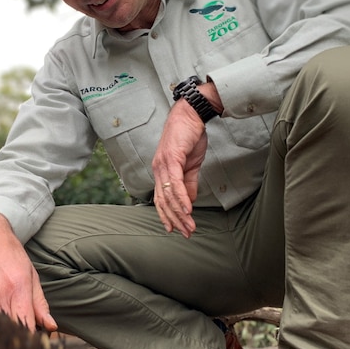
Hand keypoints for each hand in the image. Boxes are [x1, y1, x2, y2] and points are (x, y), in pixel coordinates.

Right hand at [0, 213, 57, 331]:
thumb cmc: (11, 254)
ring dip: (3, 327)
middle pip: (9, 329)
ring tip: (9, 319)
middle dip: (18, 335)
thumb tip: (50, 327)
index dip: (32, 338)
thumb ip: (40, 304)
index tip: (35, 340)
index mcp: (17, 289)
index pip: (26, 327)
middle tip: (24, 332)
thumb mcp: (31, 276)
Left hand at [152, 99, 208, 236]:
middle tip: (186, 233)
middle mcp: (158, 169)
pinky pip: (176, 183)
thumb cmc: (189, 137)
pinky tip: (188, 209)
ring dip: (180, 213)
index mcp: (161, 171)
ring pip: (169, 195)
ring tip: (190, 226)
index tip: (175, 229)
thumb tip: (189, 201)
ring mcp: (163, 164)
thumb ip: (188, 183)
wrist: (191, 115)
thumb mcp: (190, 164)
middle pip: (163, 201)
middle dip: (175, 219)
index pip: (161, 198)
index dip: (167, 215)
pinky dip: (182, 198)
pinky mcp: (172, 158)